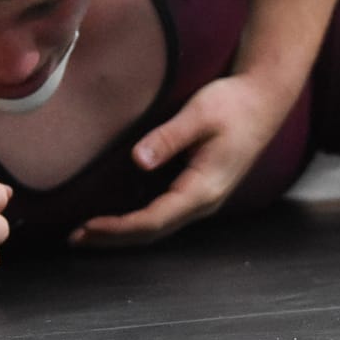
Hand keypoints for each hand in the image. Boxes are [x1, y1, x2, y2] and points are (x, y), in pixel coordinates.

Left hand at [71, 74, 285, 246]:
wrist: (264, 100)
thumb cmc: (234, 105)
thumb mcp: (199, 114)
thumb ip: (168, 138)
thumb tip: (138, 160)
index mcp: (203, 188)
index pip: (153, 220)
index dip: (118, 228)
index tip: (87, 226)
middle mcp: (204, 202)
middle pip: (153, 233)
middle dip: (114, 238)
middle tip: (75, 239)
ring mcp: (203, 199)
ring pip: (159, 227)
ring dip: (124, 233)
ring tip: (89, 233)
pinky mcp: (199, 190)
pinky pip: (165, 215)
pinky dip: (138, 221)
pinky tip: (118, 217)